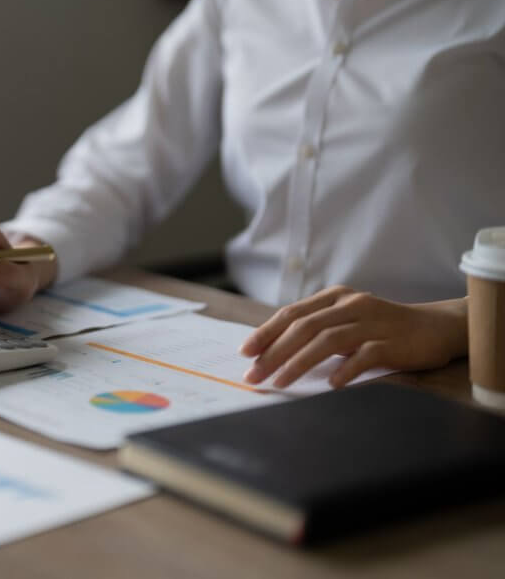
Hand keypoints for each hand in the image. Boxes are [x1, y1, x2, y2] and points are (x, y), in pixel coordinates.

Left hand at [239, 286, 466, 388]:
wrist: (436, 327)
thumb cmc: (382, 329)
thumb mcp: (346, 322)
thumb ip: (316, 330)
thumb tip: (273, 352)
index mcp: (334, 298)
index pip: (291, 314)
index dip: (266, 333)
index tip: (244, 353)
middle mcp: (350, 305)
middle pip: (304, 327)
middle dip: (274, 352)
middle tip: (254, 375)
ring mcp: (372, 322)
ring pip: (327, 340)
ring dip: (299, 363)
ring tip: (280, 382)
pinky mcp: (392, 341)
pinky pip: (364, 355)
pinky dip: (345, 368)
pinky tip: (330, 383)